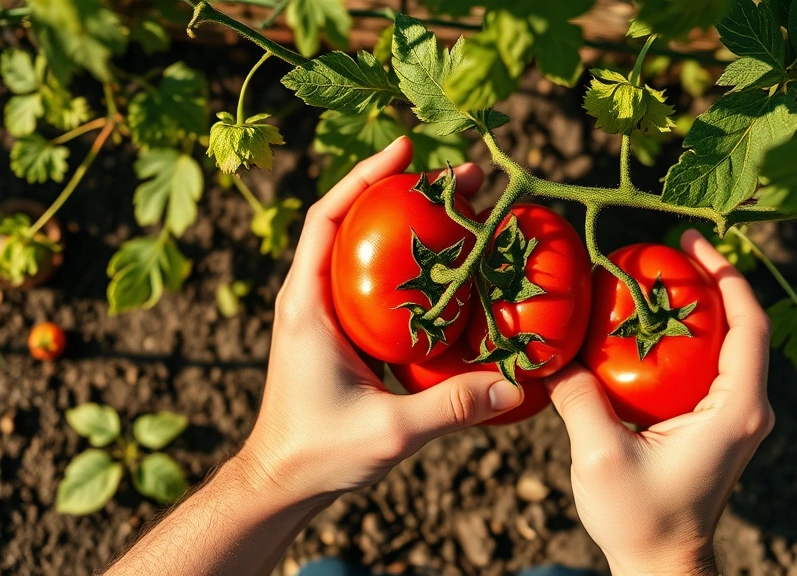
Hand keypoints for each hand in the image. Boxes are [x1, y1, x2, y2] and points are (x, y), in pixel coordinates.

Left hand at [241, 136, 523, 504]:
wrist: (282, 481)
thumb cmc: (319, 453)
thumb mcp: (388, 431)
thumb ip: (449, 408)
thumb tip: (514, 386)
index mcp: (307, 305)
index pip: (327, 218)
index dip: (363, 177)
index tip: (405, 148)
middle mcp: (310, 299)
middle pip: (352, 223)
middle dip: (402, 192)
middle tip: (461, 179)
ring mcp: (323, 315)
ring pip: (363, 252)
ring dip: (405, 225)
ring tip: (460, 209)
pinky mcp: (339, 334)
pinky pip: (373, 284)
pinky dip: (407, 266)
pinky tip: (448, 270)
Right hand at [545, 229, 774, 575]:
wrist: (661, 564)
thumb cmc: (641, 519)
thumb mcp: (602, 456)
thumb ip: (578, 397)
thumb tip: (550, 353)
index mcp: (736, 409)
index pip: (748, 325)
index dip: (726, 275)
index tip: (695, 240)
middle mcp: (745, 407)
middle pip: (740, 325)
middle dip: (709, 281)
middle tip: (666, 249)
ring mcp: (731, 416)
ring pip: (723, 345)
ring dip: (695, 308)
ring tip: (654, 276)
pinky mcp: (712, 424)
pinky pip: (704, 367)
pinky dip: (679, 339)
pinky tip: (639, 327)